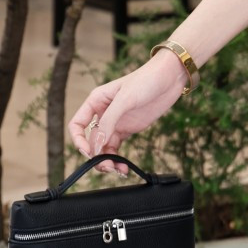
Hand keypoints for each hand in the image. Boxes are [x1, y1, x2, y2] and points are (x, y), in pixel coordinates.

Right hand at [68, 50, 186, 172]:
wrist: (170, 78)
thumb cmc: (146, 80)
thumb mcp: (125, 99)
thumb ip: (109, 121)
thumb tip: (95, 145)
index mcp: (96, 101)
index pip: (77, 125)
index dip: (79, 141)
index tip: (89, 153)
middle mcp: (102, 113)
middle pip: (91, 140)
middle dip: (96, 155)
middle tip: (107, 166)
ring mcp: (115, 122)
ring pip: (103, 147)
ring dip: (107, 160)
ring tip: (118, 169)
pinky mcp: (128, 129)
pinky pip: (116, 148)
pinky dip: (117, 158)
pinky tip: (124, 167)